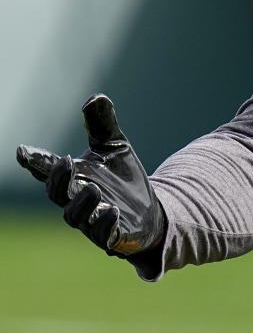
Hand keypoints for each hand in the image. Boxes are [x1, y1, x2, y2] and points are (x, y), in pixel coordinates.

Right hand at [16, 94, 165, 257]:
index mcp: (73, 177)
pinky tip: (112, 211)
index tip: (23, 151)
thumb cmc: (123, 178)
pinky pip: (103, 235)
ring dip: (82, 202)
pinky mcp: (112, 235)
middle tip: (64, 161)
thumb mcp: (115, 147)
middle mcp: (77, 200)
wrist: (149, 210)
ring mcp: (92, 219)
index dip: (35, 161)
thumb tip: (95, 97)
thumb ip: (102, 125)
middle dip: (58, 179)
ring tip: (92, 187)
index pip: (48, 170)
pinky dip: (104, 224)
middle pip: (57, 194)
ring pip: (75, 217)